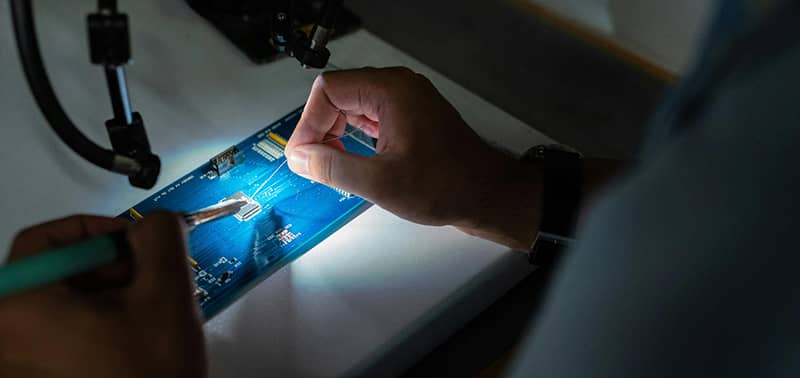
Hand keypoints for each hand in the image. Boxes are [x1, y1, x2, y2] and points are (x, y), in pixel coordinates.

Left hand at [0, 213, 205, 377]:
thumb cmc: (147, 373)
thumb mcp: (165, 296)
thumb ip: (161, 239)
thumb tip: (157, 220)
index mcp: (19, 304)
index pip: (47, 239)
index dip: (100, 231)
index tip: (137, 246)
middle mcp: (4, 333)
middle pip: (51, 272)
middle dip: (106, 267)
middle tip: (146, 282)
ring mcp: (15, 361)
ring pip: (55, 303)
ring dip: (103, 295)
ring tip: (141, 314)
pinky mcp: (31, 376)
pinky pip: (53, 334)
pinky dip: (90, 324)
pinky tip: (124, 339)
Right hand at [286, 67, 542, 248]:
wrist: (487, 195)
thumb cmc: (445, 185)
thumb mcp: (380, 182)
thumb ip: (332, 167)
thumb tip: (299, 157)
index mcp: (391, 90)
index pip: (329, 90)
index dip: (309, 123)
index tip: (304, 156)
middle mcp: (398, 86)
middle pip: (338, 95)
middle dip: (320, 129)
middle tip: (314, 163)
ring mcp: (406, 100)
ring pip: (352, 106)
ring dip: (335, 134)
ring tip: (331, 166)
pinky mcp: (410, 116)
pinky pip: (369, 116)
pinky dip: (353, 136)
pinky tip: (350, 160)